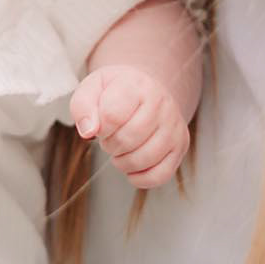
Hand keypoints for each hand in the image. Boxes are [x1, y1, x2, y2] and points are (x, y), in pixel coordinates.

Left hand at [71, 64, 187, 188]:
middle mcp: (161, 103)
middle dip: (110, 145)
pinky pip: (160, 175)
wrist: (145, 90)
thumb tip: (89, 131)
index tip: (101, 124)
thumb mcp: (92, 89)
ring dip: (123, 162)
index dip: (100, 128)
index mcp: (136, 86)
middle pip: (128, 140)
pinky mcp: (181, 146)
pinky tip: (133, 165)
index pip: (112, 116)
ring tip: (120, 149)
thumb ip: (83, 107)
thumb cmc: (115, 92)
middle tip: (109, 137)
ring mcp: (174, 126)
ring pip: (144, 159)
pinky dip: (140, 177)